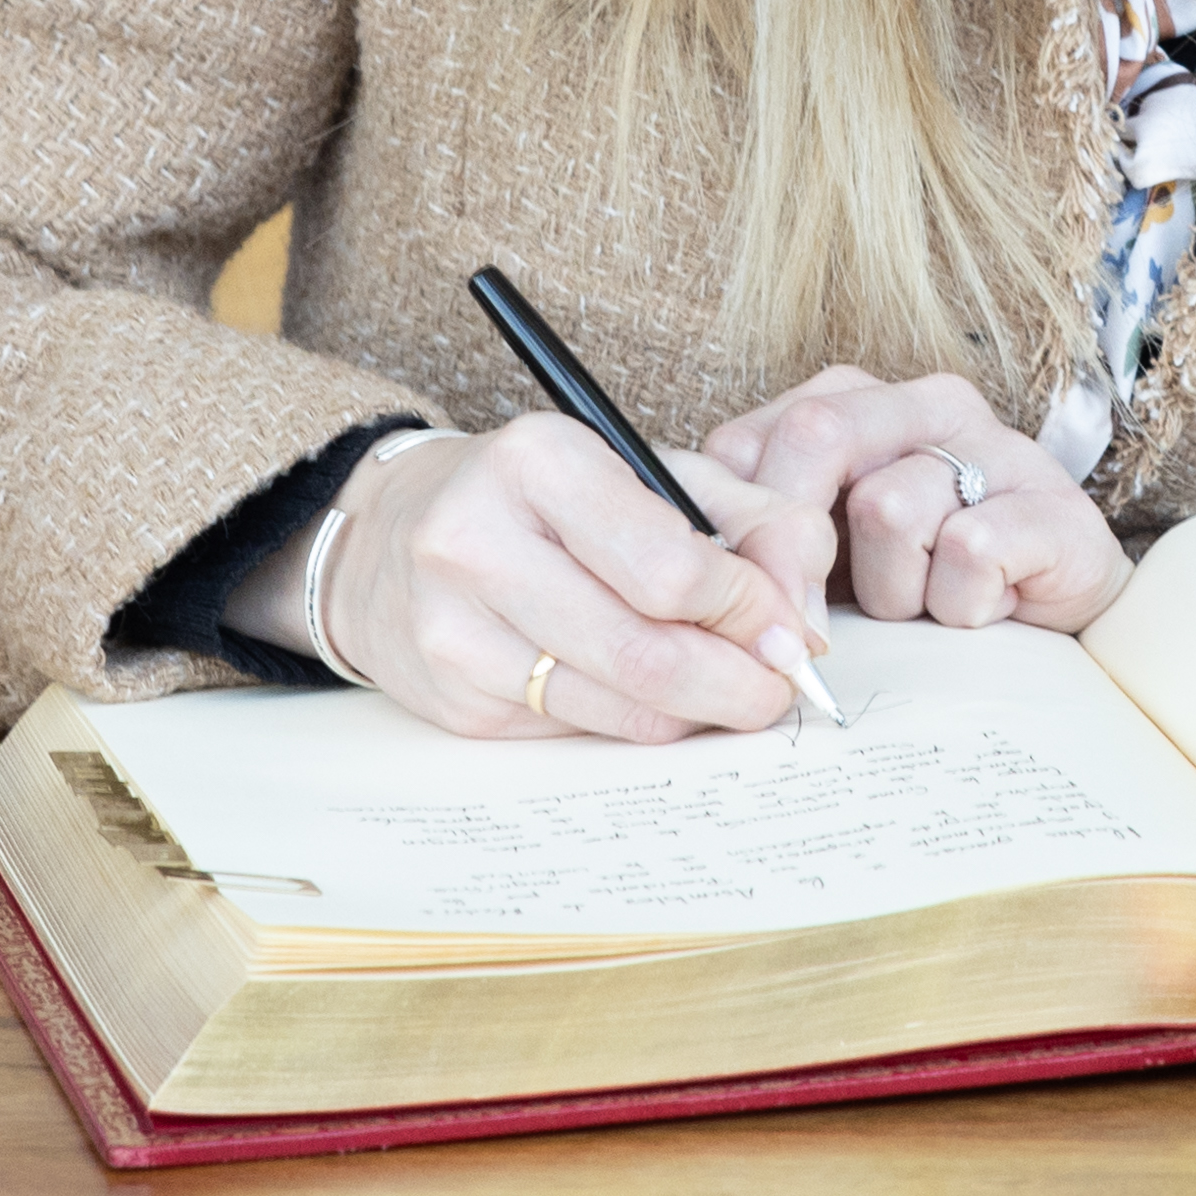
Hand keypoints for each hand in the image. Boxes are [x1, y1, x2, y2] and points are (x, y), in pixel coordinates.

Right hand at [303, 414, 844, 742]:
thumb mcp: (652, 472)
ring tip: (728, 690)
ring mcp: (454, 630)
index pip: (672, 568)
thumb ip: (755, 522)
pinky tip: (647, 695)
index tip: (788, 629)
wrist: (389, 536)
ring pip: (617, 708)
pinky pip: (577, 733)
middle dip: (738, 683)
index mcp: (539, 462)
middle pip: (646, 653)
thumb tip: (806, 624)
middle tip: (778, 689)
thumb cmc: (546, 500)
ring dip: (695, 713)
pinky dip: (635, 724)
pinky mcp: (450, 702)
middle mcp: (479, 542)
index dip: (751, 610)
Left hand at [696, 366, 1135, 636]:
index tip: (740, 603)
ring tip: (928, 604)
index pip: (751, 438)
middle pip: (815, 437)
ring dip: (895, 590)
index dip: (736, 526)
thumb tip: (704, 571)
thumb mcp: (828, 562)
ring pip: (890, 508)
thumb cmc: (922, 587)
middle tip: (808, 632)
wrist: (1052, 623)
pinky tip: (982, 606)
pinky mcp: (1050, 502)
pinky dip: (960, 603)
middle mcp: (922, 403)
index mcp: (853, 404)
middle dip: (797, 550)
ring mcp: (993, 444)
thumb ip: (768, 544)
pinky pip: (968, 550)